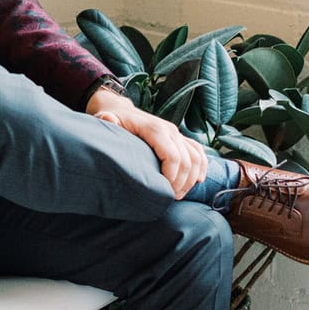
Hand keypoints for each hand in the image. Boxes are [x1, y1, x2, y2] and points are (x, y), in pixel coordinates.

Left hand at [86, 88, 207, 198]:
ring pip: (196, 158)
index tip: (163, 191)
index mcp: (154, 128)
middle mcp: (170, 130)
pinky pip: (199, 152)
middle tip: (169, 197)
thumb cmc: (115, 121)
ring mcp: (177, 134)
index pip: (172, 156)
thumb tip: (109, 118)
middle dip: (181, 183)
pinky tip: (198, 180)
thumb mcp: (107, 119)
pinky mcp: (181, 138)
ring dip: (191, 179)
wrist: (123, 111)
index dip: (171, 177)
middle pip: (186, 161)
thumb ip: (107, 120)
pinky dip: (201, 167)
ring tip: (178, 194)